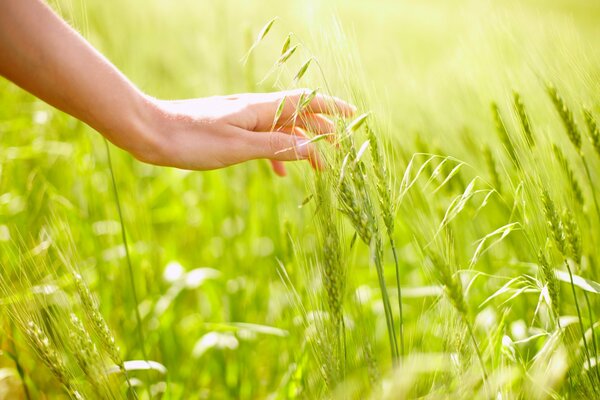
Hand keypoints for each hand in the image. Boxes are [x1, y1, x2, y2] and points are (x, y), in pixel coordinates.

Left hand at [140, 89, 355, 175]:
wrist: (152, 132)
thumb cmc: (192, 139)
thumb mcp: (239, 147)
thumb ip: (277, 146)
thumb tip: (312, 148)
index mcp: (261, 109)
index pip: (305, 101)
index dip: (331, 108)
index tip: (353, 116)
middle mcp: (254, 110)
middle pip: (297, 115)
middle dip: (320, 132)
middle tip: (338, 152)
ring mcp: (242, 119)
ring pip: (281, 129)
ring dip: (300, 144)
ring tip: (314, 165)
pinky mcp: (229, 130)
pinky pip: (262, 139)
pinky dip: (276, 152)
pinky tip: (278, 171)